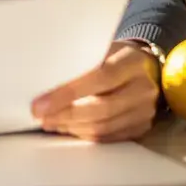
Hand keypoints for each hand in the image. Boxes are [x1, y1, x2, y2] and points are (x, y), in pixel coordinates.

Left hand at [31, 41, 160, 142]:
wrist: (144, 67)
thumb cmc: (113, 56)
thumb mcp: (100, 48)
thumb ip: (79, 63)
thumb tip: (43, 84)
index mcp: (132, 61)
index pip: (100, 78)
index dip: (67, 93)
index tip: (40, 104)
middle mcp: (143, 87)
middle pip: (102, 108)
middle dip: (65, 114)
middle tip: (40, 116)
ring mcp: (145, 110)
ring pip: (103, 127)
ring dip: (72, 127)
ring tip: (50, 122)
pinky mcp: (141, 127)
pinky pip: (108, 137)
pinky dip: (84, 134)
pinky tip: (67, 127)